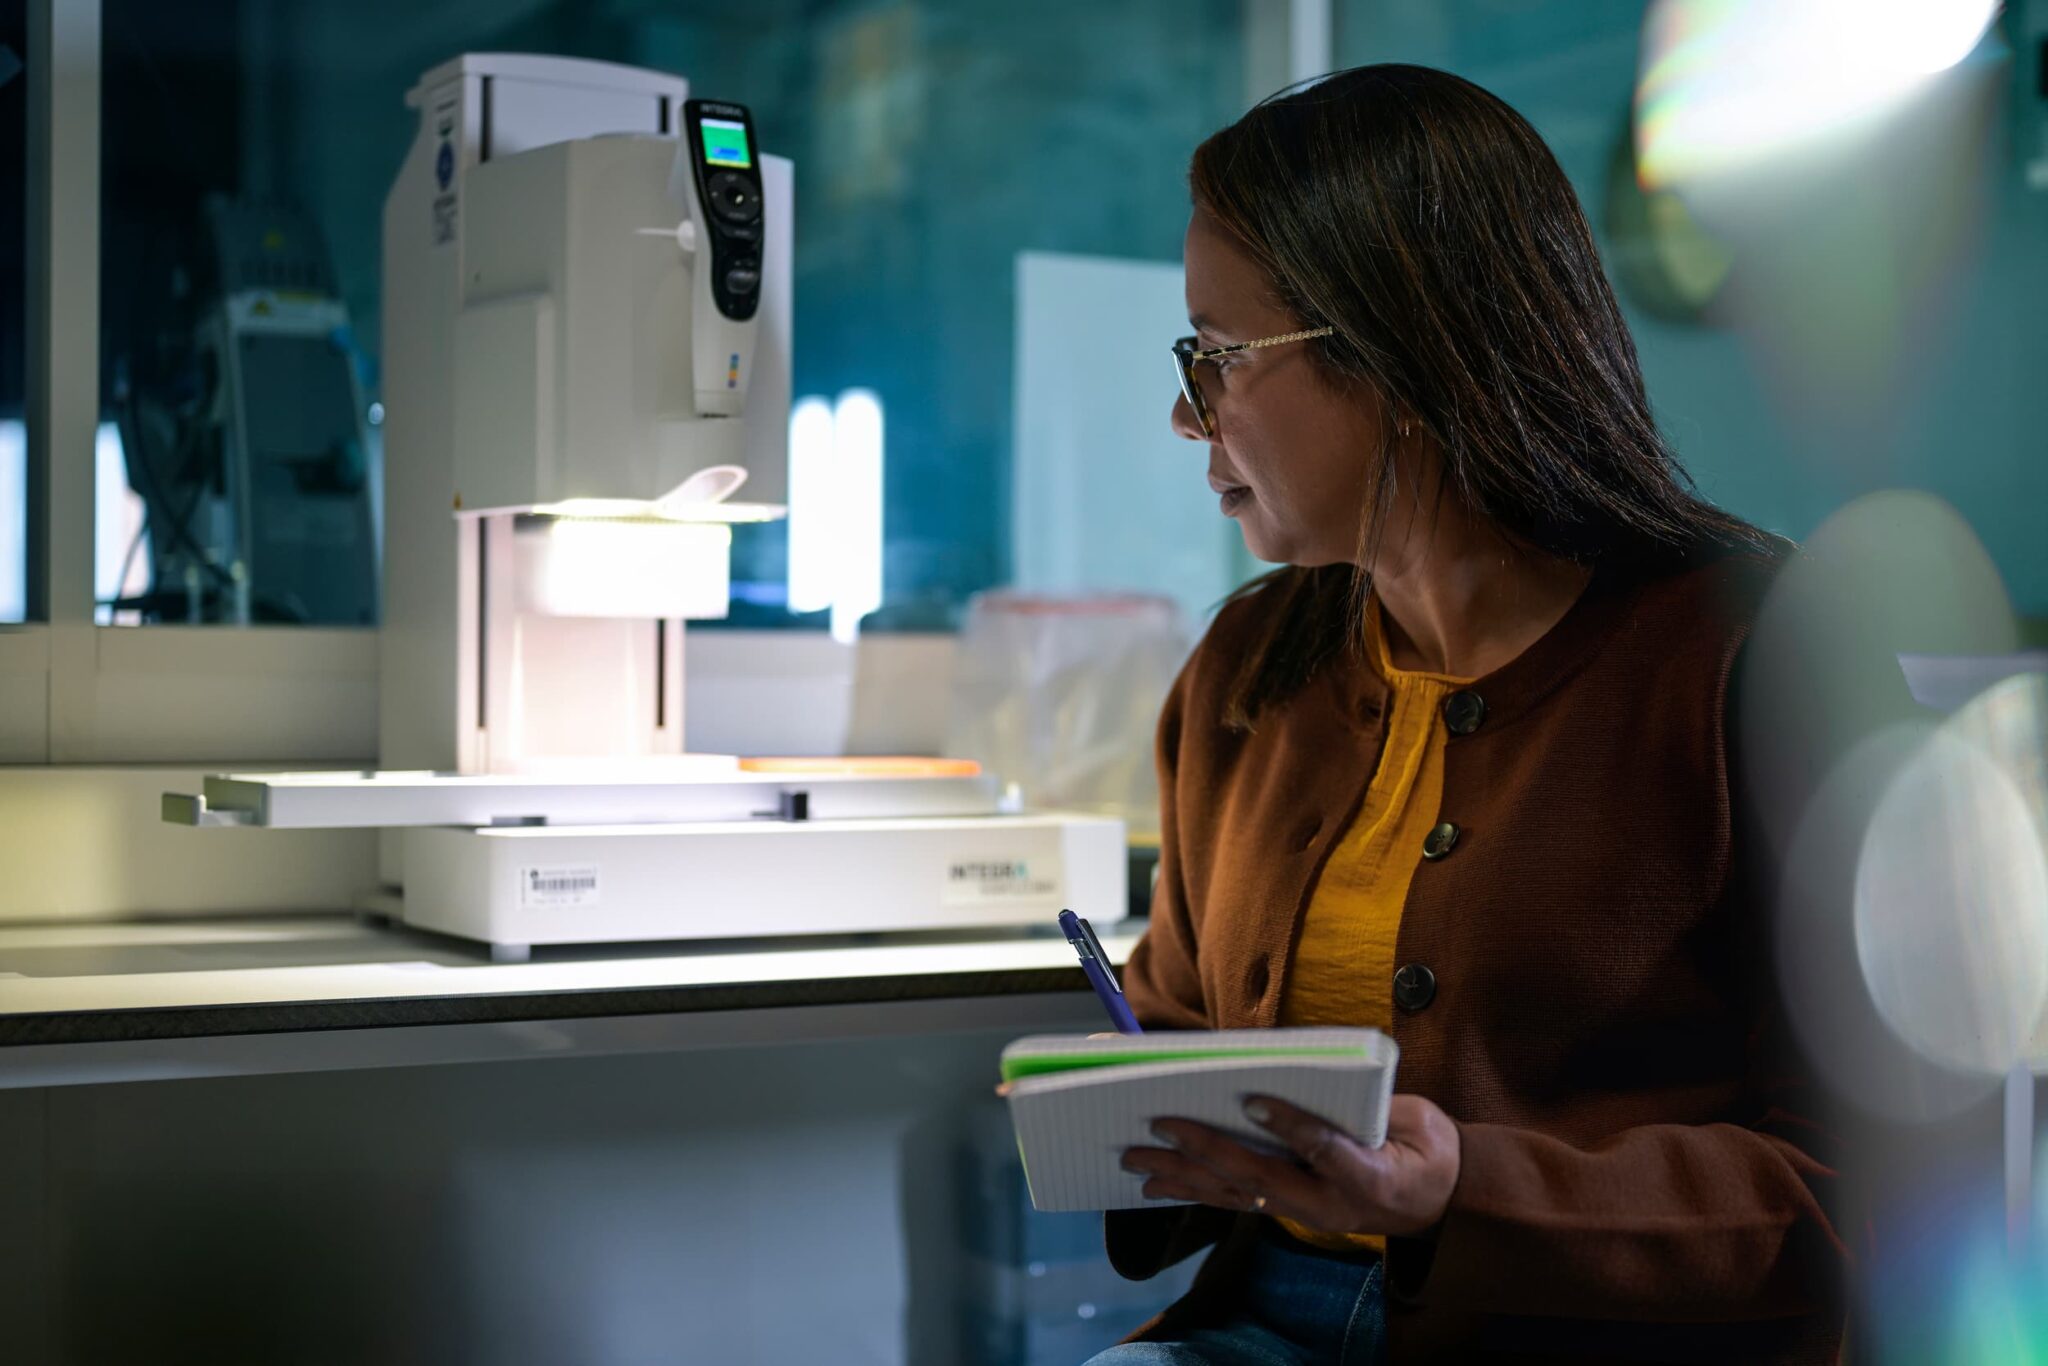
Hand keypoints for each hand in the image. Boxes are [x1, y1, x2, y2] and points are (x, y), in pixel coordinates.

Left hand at [1121, 1093, 1460, 1236]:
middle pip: (1260, 1177)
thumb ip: (1362, 1104)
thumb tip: (1306, 1074)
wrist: (1442, 1201)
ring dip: (1183, 1177)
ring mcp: (1306, 1213)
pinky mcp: (1290, 1211)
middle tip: (1159, 1125)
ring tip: (1137, 1163)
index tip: (1252, 1098)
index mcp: (1369, 1176)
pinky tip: (1160, 1184)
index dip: (1289, 1124)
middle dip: (1205, 1151)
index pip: (1323, 1149)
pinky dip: (1195, 1189)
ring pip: (1236, 1195)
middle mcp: (1329, 1205)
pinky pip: (1236, 1201)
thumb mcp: (1413, 1119)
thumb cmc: (1424, 1147)